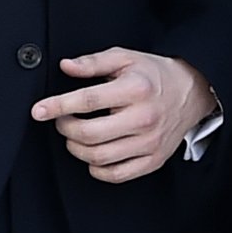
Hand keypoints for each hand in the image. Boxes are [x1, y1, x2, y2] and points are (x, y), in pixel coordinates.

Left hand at [31, 48, 215, 181]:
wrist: (192, 90)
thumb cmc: (154, 74)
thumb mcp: (125, 57)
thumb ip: (93, 62)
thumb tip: (67, 67)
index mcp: (135, 89)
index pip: (87, 100)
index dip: (57, 106)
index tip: (38, 110)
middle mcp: (144, 118)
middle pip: (90, 134)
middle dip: (66, 128)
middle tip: (62, 120)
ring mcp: (150, 143)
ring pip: (99, 158)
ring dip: (77, 148)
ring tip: (75, 135)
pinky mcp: (153, 160)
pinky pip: (116, 175)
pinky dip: (96, 168)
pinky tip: (93, 153)